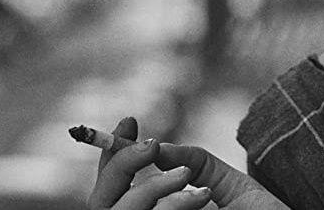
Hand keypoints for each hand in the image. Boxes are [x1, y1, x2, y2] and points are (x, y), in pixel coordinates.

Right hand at [88, 116, 287, 208]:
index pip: (112, 188)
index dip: (112, 155)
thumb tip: (157, 148)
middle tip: (152, 146)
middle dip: (122, 167)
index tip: (130, 120)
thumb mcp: (223, 182)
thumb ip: (192, 162)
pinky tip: (205, 199)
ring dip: (154, 188)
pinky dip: (175, 205)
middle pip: (100, 203)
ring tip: (189, 179)